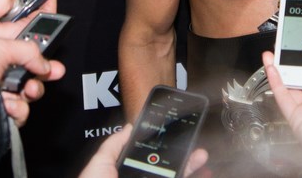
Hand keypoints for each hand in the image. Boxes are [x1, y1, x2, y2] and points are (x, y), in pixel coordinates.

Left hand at [0, 37, 65, 126]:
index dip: (39, 53)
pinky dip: (18, 109)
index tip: (52, 53)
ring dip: (32, 91)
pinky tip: (7, 104)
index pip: (21, 52)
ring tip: (27, 89)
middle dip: (42, 73)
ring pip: (28, 95)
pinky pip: (20, 114)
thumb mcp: (0, 46)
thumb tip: (44, 64)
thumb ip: (28, 50)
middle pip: (28, 74)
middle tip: (51, 72)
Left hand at [77, 125, 207, 177]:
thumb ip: (114, 145)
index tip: (178, 138)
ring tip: (201, 161)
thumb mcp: (100, 165)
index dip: (165, 150)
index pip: (151, 161)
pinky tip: (201, 174)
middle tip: (197, 151)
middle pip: (168, 172)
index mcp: (129, 176)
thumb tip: (129, 127)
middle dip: (185, 160)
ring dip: (190, 170)